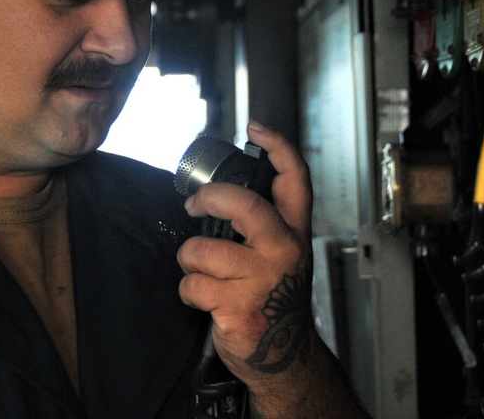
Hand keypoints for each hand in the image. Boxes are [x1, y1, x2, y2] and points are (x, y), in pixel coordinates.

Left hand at [177, 120, 369, 416]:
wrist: (284, 354)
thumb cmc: (273, 296)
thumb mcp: (280, 253)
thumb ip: (263, 221)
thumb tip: (220, 189)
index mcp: (294, 231)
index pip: (295, 180)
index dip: (277, 147)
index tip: (255, 129)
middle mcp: (284, 250)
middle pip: (244, 205)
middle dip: (209, 198)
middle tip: (195, 204)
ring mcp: (263, 280)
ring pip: (203, 250)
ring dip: (189, 260)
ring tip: (198, 269)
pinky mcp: (240, 308)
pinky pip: (193, 285)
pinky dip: (188, 291)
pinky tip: (202, 298)